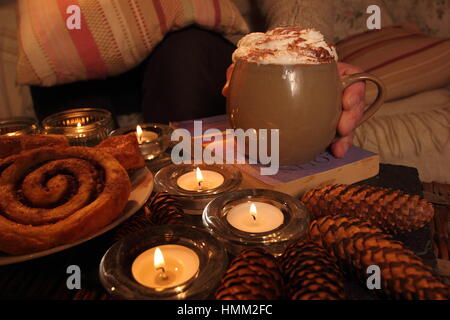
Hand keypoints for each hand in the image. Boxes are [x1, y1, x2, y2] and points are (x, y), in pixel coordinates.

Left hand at [221, 62, 365, 157]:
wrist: (275, 72)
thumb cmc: (272, 64)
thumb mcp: (260, 62)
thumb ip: (245, 69)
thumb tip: (227, 89)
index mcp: (326, 70)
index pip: (351, 74)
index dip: (354, 88)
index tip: (346, 100)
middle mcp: (332, 88)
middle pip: (353, 102)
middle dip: (352, 117)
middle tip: (342, 128)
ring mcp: (330, 107)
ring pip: (348, 121)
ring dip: (346, 136)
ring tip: (338, 149)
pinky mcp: (325, 122)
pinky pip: (335, 133)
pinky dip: (335, 143)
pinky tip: (331, 152)